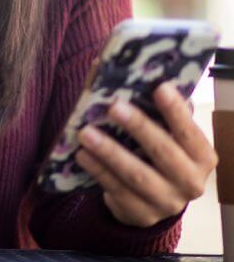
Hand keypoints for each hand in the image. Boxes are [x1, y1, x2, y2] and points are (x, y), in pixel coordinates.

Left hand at [74, 81, 217, 227]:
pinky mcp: (142, 215)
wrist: (153, 199)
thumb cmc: (158, 151)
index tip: (159, 87)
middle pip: (164, 153)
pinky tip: (83, 154)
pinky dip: (99, 171)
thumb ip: (155, 107)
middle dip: (139, 128)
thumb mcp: (165, 132)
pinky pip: (117, 191)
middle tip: (114, 107)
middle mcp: (191, 182)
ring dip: (110, 152)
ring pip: (137, 176)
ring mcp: (167, 202)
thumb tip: (120, 70)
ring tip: (86, 132)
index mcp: (201, 156)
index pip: (190, 132)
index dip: (176, 111)